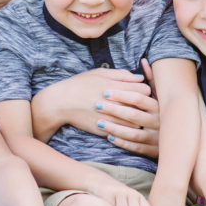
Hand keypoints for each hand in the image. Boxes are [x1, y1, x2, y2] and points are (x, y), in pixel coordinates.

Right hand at [33, 65, 159, 156]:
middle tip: (138, 104)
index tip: (139, 92)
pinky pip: (124, 132)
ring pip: (136, 122)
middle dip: (143, 105)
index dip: (144, 91)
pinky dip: (125, 128)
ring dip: (136, 118)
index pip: (144, 91)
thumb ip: (121, 75)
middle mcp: (115, 104)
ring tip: (130, 114)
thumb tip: (140, 78)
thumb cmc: (80, 84)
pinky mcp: (105, 130)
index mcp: (116, 87)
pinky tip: (120, 123)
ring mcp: (111, 119)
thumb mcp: (99, 73)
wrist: (61, 103)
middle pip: (142, 107)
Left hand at [98, 58, 160, 156]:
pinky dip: (122, 142)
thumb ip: (152, 78)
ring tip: (99, 122)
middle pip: (134, 115)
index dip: (121, 94)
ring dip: (115, 128)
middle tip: (97, 105)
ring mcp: (157, 137)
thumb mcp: (161, 94)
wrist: (182, 135)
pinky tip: (109, 136)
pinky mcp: (154, 151)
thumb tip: (143, 60)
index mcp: (159, 106)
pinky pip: (136, 147)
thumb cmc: (165, 110)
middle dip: (114, 109)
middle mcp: (159, 121)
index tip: (105, 91)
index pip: (139, 98)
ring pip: (133, 133)